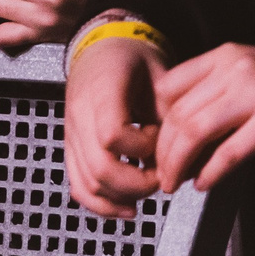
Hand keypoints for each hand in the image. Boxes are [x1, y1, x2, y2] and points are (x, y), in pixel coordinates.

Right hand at [65, 35, 168, 218]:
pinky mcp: (72, 148)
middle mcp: (80, 115)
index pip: (113, 135)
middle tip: (162, 175)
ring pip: (88, 183)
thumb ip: (167, 110)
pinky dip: (101, 204)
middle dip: (137, 182)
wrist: (102, 47)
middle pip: (100, 168)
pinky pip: (78, 185)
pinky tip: (126, 208)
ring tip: (149, 189)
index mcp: (103, 91)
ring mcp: (72, 134)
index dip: (142, 148)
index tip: (162, 141)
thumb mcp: (159, 72)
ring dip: (123, 196)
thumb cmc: (132, 57)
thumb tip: (182, 150)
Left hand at [152, 47, 254, 193]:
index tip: (159, 147)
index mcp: (227, 56)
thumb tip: (181, 133)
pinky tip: (206, 184)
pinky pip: (228, 153)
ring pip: (193, 133)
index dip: (157, 123)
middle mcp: (237, 69)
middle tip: (163, 175)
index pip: (169, 89)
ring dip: (178, 165)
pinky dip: (210, 174)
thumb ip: (219, 92)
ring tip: (177, 183)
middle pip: (177, 115)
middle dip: (163, 153)